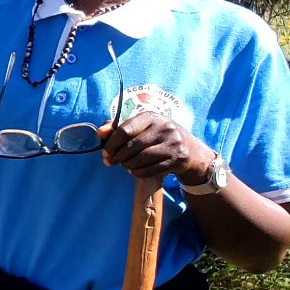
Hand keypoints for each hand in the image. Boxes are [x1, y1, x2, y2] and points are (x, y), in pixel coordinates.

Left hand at [99, 113, 215, 183]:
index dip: (111, 143)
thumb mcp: (142, 128)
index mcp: (151, 117)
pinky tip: (135, 170)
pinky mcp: (177, 159)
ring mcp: (173, 144)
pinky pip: (150, 170)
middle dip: (118, 156)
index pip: (125, 130)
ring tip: (125, 164)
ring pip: (140, 159)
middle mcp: (164, 128)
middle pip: (131, 146)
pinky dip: (138, 172)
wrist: (190, 149)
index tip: (106, 152)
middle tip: (112, 161)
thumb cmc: (158, 137)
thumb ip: (118, 128)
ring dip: (127, 165)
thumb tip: (99, 133)